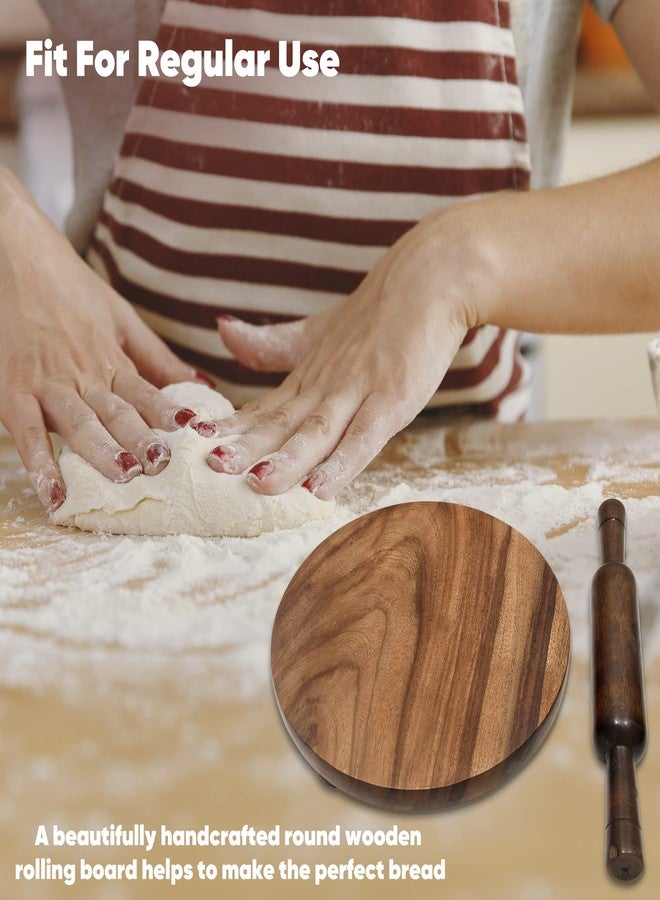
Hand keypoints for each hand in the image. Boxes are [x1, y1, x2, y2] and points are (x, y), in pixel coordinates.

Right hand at [0, 168, 208, 510]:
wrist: (13, 256)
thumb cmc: (69, 288)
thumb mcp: (120, 317)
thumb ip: (157, 357)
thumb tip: (204, 384)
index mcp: (111, 359)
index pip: (147, 393)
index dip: (171, 415)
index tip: (197, 436)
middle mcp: (83, 375)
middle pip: (117, 412)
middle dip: (142, 440)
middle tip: (165, 466)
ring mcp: (47, 385)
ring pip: (78, 423)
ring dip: (101, 451)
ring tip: (124, 476)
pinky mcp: (12, 392)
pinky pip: (28, 434)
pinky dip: (40, 466)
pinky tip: (54, 496)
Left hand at [208, 209, 476, 498]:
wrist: (432, 277)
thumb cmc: (379, 311)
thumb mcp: (318, 331)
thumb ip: (272, 343)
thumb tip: (222, 329)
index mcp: (307, 376)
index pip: (261, 409)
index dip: (228, 428)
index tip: (192, 445)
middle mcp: (324, 385)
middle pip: (279, 423)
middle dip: (245, 447)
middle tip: (208, 468)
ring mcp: (358, 392)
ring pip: (315, 432)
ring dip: (285, 459)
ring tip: (256, 482)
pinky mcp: (393, 399)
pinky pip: (364, 438)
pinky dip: (342, 465)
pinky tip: (320, 490)